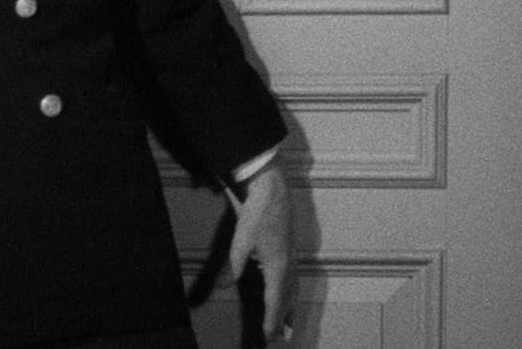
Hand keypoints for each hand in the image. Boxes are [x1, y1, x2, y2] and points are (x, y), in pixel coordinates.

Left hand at [228, 162, 295, 342]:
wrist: (272, 188)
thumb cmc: (257, 213)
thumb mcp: (241, 239)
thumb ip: (234, 264)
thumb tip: (227, 285)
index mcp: (278, 265)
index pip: (275, 300)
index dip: (271, 319)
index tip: (268, 336)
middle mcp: (289, 264)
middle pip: (287, 299)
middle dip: (284, 320)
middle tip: (281, 339)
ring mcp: (292, 256)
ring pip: (293, 289)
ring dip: (291, 308)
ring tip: (291, 326)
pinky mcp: (290, 249)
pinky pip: (294, 279)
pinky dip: (292, 293)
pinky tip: (288, 294)